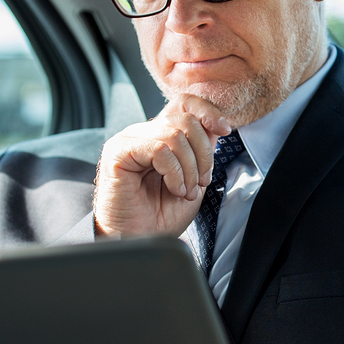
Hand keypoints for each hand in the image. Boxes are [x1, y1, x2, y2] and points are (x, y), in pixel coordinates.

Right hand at [94, 94, 231, 238]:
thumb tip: (216, 127)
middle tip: (200, 182)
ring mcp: (129, 140)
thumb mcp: (193, 180)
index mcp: (161, 135)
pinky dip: (174, 172)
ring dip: (189, 168)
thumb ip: (202, 151)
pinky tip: (173, 189)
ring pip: (174, 134)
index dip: (208, 111)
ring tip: (184, 191)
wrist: (139, 239)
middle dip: (203, 153)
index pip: (185, 103)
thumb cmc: (161, 216)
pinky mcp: (118, 152)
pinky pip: (159, 148)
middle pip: (186, 118)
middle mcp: (144, 132)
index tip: (225, 131)